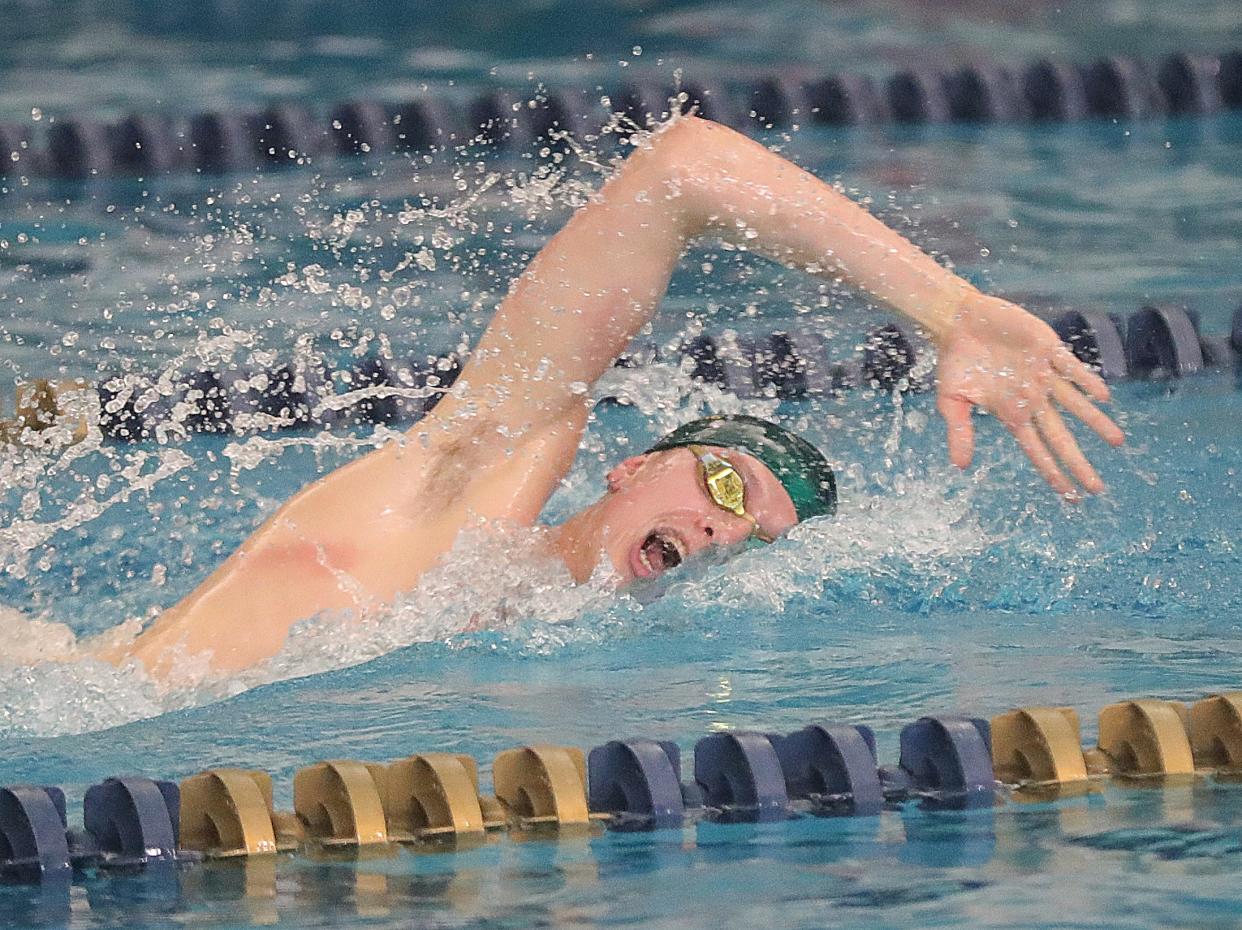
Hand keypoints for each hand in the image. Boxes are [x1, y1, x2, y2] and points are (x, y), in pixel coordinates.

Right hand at [933, 294, 1124, 497]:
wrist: (959, 321)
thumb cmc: (954, 360)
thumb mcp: (951, 400)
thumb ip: (959, 431)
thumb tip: (960, 467)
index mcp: (1010, 413)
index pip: (1036, 449)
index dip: (1052, 472)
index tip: (1069, 494)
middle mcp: (1031, 399)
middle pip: (1059, 436)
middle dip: (1077, 461)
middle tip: (1097, 487)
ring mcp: (1042, 376)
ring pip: (1074, 404)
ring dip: (1095, 423)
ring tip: (1117, 442)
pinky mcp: (1048, 350)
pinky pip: (1072, 369)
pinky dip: (1086, 381)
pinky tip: (1103, 396)